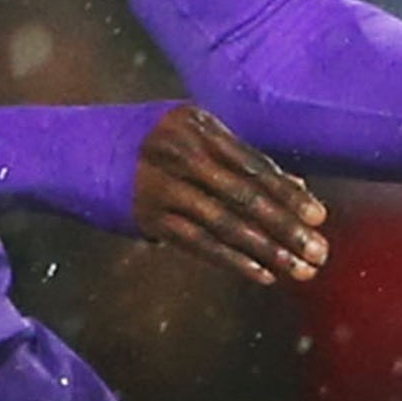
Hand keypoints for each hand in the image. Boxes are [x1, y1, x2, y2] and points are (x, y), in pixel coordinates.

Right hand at [132, 106, 329, 285]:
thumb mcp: (192, 137)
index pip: (254, 164)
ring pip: (226, 224)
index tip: (320, 217)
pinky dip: (233, 260)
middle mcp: (182, 152)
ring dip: (267, 250)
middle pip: (246, 195)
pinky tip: (262, 275)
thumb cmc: (152, 143)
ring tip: (299, 270)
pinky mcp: (149, 216)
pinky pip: (199, 243)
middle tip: (319, 252)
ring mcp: (164, 185)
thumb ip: (239, 159)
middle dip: (287, 226)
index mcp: (199, 125)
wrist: (81, 152)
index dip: (289, 193)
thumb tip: (297, 185)